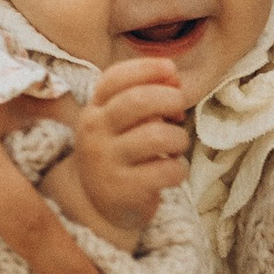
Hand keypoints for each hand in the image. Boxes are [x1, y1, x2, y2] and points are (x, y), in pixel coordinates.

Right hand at [67, 58, 191, 242]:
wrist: (98, 206)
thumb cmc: (120, 153)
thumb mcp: (121, 123)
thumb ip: (144, 96)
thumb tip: (174, 78)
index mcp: (95, 110)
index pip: (114, 78)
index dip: (147, 68)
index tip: (172, 70)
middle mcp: (95, 132)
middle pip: (138, 101)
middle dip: (170, 99)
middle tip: (178, 112)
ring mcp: (107, 162)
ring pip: (158, 136)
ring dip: (179, 138)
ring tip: (176, 146)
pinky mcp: (124, 190)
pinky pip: (167, 170)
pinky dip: (179, 169)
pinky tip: (171, 171)